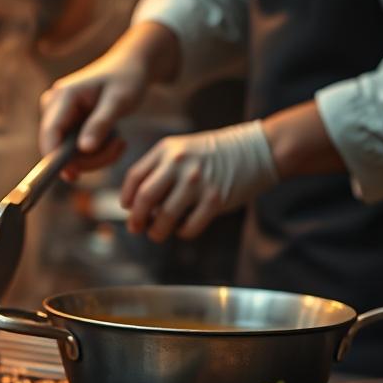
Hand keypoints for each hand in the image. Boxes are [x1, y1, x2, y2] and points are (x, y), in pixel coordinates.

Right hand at [38, 21, 179, 179]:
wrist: (129, 67)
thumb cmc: (126, 79)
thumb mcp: (119, 101)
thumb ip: (101, 124)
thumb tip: (83, 149)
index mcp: (63, 95)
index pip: (50, 133)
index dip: (56, 158)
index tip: (72, 176)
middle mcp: (54, 105)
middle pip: (58, 147)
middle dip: (89, 157)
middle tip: (120, 147)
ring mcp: (58, 115)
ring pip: (68, 154)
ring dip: (97, 157)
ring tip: (120, 142)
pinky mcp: (65, 124)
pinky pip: (75, 151)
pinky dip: (96, 153)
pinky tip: (114, 140)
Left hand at [121, 121, 278, 241]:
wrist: (257, 149)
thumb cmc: (213, 155)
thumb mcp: (182, 150)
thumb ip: (159, 170)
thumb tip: (136, 205)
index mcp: (166, 150)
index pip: (134, 177)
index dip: (126, 197)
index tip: (127, 209)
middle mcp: (179, 164)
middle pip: (144, 198)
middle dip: (136, 219)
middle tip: (135, 228)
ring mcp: (197, 181)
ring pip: (165, 217)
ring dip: (157, 231)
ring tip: (157, 233)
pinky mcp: (215, 199)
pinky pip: (189, 227)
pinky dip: (183, 233)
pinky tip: (184, 229)